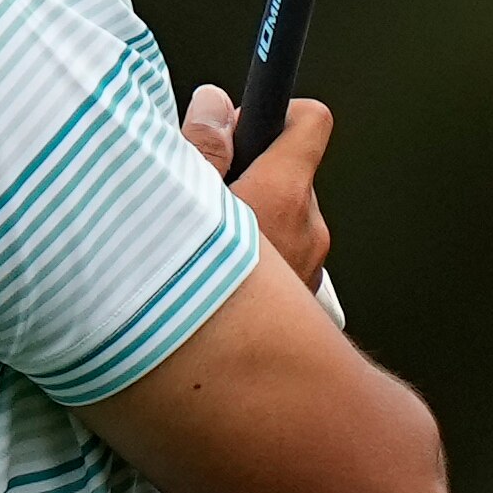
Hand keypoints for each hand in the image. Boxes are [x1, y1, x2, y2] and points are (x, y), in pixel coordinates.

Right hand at [183, 84, 332, 290]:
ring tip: (205, 247)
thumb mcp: (182, 201)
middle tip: (205, 195)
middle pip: (289, 175)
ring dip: (250, 224)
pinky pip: (282, 263)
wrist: (223, 387)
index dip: (276, 112)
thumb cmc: (190, 291)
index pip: (308, 122)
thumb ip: (202, 143)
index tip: (244, 120)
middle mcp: (309, 229)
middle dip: (250, 174)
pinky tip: (215, 283)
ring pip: (284, 223)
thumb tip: (216, 105)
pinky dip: (257, 262)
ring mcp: (310, 271)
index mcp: (286, 193)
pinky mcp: (304, 308)